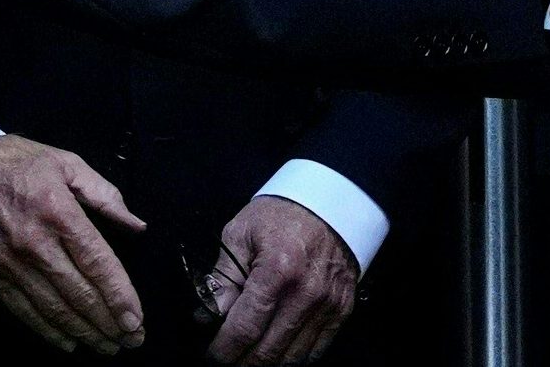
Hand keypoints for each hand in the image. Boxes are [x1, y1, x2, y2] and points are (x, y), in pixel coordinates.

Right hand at [0, 134, 148, 355]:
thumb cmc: (20, 163)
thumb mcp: (67, 163)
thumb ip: (105, 195)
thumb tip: (137, 225)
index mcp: (59, 212)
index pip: (97, 262)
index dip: (119, 294)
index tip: (136, 318)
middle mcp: (36, 244)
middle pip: (79, 293)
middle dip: (109, 322)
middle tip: (133, 340)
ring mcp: (12, 265)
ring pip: (54, 309)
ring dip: (85, 332)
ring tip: (108, 346)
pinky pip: (25, 312)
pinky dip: (49, 332)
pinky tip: (70, 342)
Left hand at [201, 196, 359, 363]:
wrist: (331, 200)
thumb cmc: (282, 214)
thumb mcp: (240, 234)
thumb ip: (223, 279)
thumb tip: (207, 318)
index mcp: (278, 270)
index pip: (245, 328)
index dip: (224, 351)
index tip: (211, 358)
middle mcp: (306, 292)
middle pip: (268, 351)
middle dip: (242, 363)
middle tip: (227, 363)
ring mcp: (328, 304)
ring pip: (293, 358)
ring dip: (267, 365)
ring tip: (248, 361)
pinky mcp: (342, 308)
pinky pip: (317, 351)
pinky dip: (294, 359)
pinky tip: (278, 356)